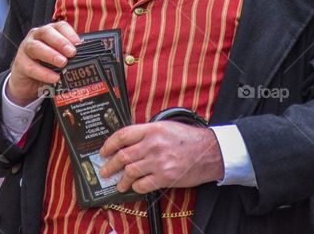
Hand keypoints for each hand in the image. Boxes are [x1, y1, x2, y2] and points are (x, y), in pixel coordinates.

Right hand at [6, 21, 79, 105]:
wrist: (26, 81)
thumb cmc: (45, 66)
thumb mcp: (59, 58)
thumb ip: (69, 55)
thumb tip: (88, 56)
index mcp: (49, 32)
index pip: (60, 26)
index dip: (70, 34)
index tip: (79, 44)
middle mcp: (36, 36)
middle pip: (47, 32)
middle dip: (60, 42)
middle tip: (72, 53)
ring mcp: (26, 48)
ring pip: (36, 47)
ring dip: (51, 54)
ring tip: (63, 63)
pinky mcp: (19, 63)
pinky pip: (31, 67)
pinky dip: (43, 73)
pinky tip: (54, 77)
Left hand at [98, 121, 223, 193]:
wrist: (210, 152)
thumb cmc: (188, 139)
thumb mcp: (166, 126)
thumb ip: (146, 133)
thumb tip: (127, 142)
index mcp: (152, 129)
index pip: (123, 135)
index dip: (109, 144)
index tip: (103, 152)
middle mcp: (153, 144)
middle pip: (123, 156)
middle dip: (110, 166)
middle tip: (105, 171)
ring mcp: (159, 161)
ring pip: (130, 172)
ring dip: (122, 180)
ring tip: (119, 184)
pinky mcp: (166, 177)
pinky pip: (143, 184)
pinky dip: (136, 187)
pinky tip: (135, 187)